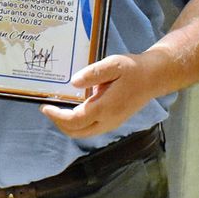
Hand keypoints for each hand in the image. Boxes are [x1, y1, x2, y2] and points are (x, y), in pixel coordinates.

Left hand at [39, 53, 156, 138]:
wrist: (154, 78)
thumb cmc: (133, 69)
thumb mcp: (113, 65)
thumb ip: (93, 73)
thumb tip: (74, 82)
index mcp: (105, 108)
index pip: (74, 120)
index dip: (56, 116)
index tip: (45, 106)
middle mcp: (107, 121)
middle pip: (76, 131)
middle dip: (58, 122)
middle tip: (47, 108)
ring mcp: (111, 123)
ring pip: (83, 133)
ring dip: (67, 124)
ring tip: (57, 109)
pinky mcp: (114, 122)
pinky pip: (90, 129)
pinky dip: (77, 123)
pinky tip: (72, 109)